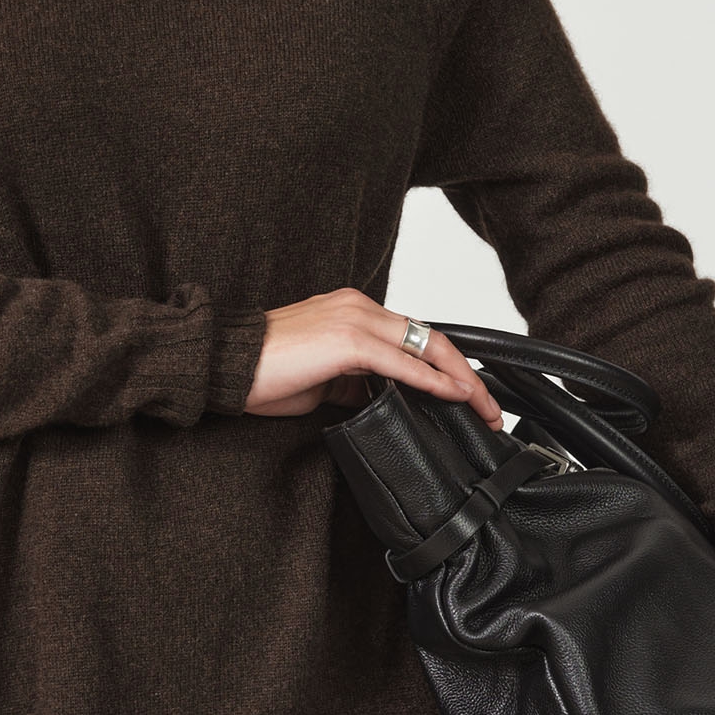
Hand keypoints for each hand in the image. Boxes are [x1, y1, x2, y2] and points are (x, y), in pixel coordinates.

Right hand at [242, 288, 504, 428]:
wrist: (222, 364)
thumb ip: (356, 380)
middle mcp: (356, 306)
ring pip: (425, 345)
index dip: (449, 364)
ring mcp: (353, 319)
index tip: (471, 395)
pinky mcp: (346, 341)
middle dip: (467, 374)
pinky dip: (433, 380)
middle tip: (491, 407)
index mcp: (350, 309)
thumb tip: (385, 399)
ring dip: (460, 379)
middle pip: (430, 336)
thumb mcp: (321, 377)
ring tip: (483, 407)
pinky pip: (402, 363)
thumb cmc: (262, 371)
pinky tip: (455, 395)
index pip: (414, 335)